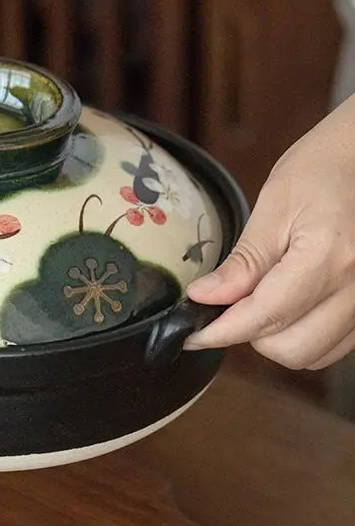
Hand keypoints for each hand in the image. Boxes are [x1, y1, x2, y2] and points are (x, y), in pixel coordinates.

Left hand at [184, 95, 354, 369]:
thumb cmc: (320, 171)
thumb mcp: (273, 206)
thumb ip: (243, 261)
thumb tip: (203, 297)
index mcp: (328, 257)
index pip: (265, 316)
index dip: (221, 331)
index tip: (191, 333)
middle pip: (291, 348)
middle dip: (250, 335)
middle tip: (228, 305)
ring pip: (313, 354)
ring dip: (276, 338)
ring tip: (259, 299)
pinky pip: (334, 345)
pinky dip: (302, 335)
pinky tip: (286, 305)